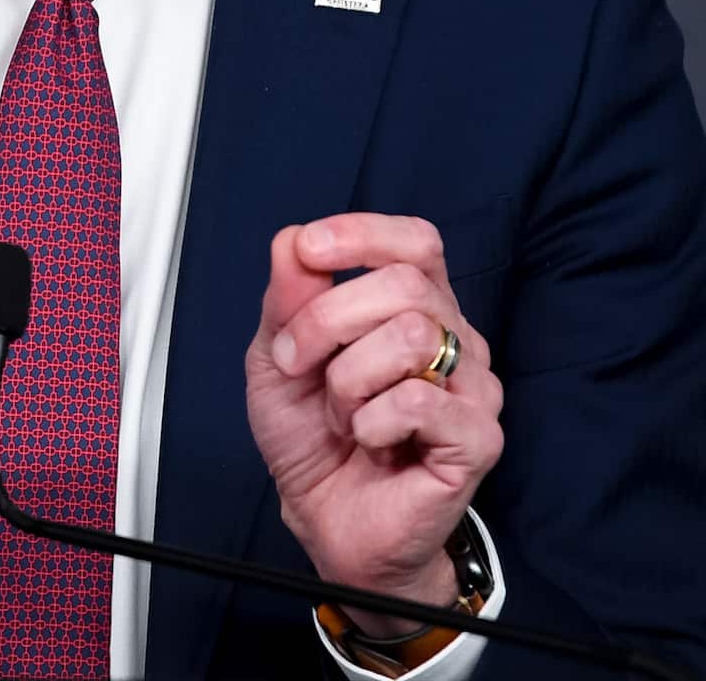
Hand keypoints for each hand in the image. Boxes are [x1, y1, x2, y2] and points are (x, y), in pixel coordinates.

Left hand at [245, 214, 503, 636]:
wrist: (326, 522)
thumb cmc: (312, 437)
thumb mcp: (278, 358)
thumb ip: (287, 298)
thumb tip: (293, 241)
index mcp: (416, 305)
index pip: (415, 241)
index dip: (363, 234)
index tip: (309, 250)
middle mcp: (454, 337)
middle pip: (405, 284)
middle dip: (328, 319)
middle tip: (295, 363)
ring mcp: (474, 388)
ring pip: (414, 336)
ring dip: (349, 378)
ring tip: (343, 414)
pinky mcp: (478, 438)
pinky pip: (419, 400)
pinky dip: (372, 420)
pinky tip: (370, 441)